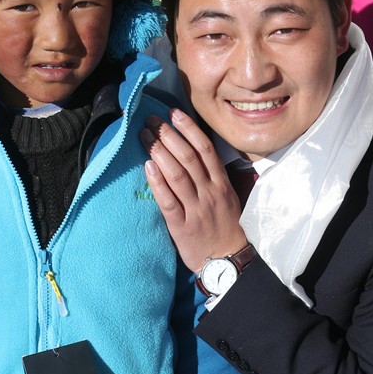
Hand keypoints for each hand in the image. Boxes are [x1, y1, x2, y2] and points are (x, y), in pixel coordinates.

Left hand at [142, 109, 245, 272]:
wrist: (227, 261)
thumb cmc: (225, 228)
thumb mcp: (228, 198)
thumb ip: (215, 177)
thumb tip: (198, 152)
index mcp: (221, 183)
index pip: (205, 149)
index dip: (188, 128)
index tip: (173, 112)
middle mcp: (209, 193)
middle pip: (188, 157)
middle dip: (168, 134)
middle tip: (151, 119)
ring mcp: (196, 209)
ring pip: (177, 175)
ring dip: (158, 152)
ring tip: (144, 135)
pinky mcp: (182, 226)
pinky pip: (168, 200)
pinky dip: (157, 182)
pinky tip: (147, 166)